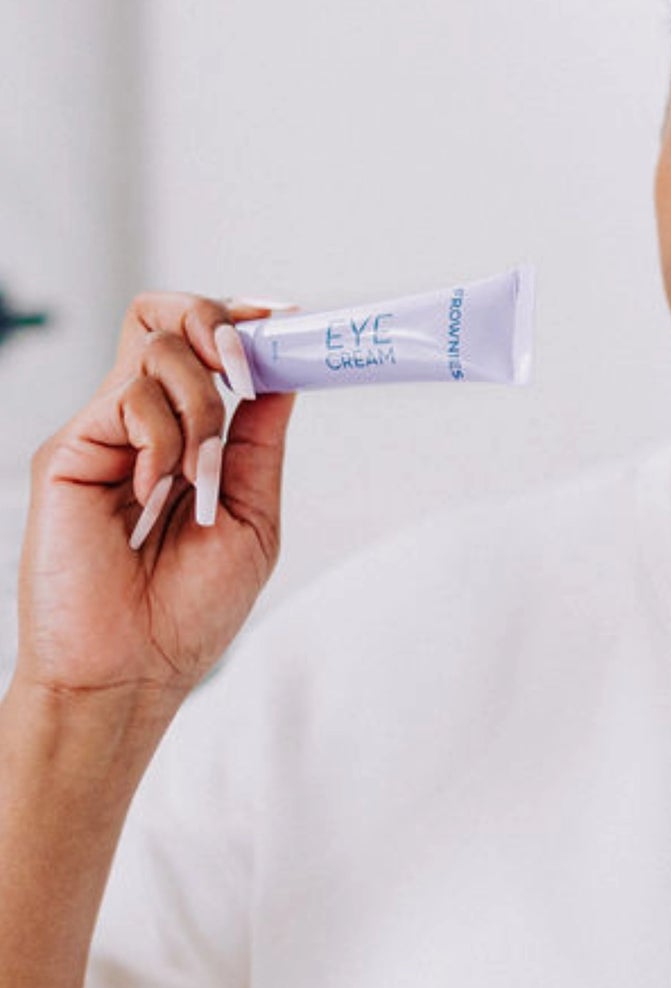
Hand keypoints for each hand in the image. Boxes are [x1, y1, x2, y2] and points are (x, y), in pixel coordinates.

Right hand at [15, 294, 295, 704]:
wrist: (133, 670)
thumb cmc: (188, 608)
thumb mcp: (252, 511)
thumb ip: (259, 439)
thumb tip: (283, 371)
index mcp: (185, 435)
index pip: (201, 343)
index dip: (241, 317)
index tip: (285, 318)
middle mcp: (140, 423)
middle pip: (168, 318)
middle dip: (218, 324)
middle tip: (244, 368)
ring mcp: (103, 433)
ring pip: (158, 351)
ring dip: (201, 409)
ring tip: (197, 478)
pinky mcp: (69, 450)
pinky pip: (129, 399)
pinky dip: (164, 441)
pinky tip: (156, 492)